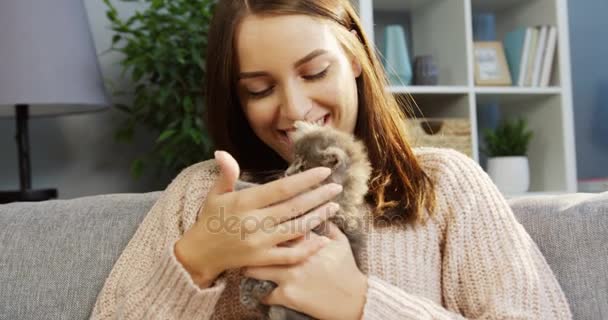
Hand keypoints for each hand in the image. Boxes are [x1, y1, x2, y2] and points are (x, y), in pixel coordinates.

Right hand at [174, 150, 342, 287]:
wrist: (198, 253)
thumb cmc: (210, 220)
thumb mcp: (215, 194)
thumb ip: (225, 174)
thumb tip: (222, 152)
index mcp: (245, 202)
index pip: (282, 188)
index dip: (305, 180)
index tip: (324, 172)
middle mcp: (254, 221)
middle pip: (294, 207)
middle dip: (318, 196)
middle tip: (337, 187)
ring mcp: (259, 242)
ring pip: (296, 229)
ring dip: (318, 217)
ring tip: (334, 207)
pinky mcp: (262, 259)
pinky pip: (290, 255)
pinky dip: (309, 248)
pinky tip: (324, 239)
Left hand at [244, 222, 367, 319]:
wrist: (354, 300)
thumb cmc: (347, 270)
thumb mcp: (341, 243)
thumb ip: (328, 226)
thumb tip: (320, 210)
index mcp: (307, 241)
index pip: (280, 224)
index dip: (266, 223)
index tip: (258, 223)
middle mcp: (296, 256)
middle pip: (262, 244)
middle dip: (250, 243)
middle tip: (244, 243)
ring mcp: (290, 276)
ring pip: (256, 269)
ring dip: (250, 268)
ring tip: (247, 266)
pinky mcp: (288, 296)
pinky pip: (265, 294)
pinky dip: (262, 294)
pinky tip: (261, 292)